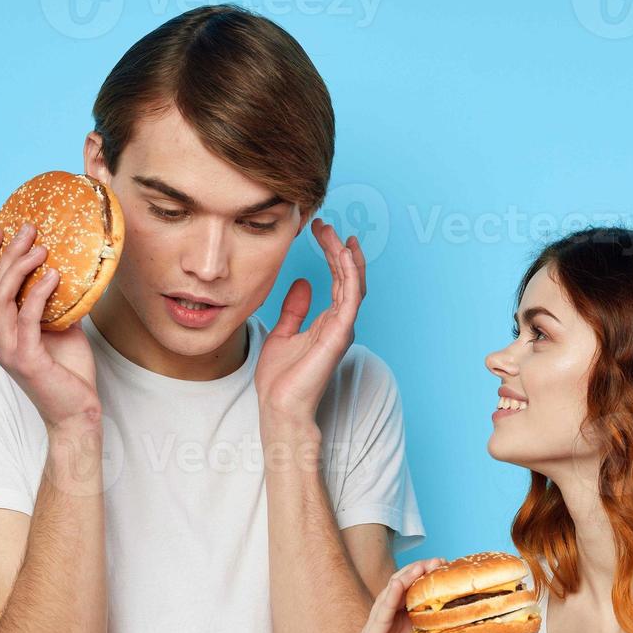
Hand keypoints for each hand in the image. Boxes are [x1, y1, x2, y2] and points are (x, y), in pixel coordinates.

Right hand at [0, 224, 100, 429]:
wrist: (77, 414)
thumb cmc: (71, 374)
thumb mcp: (63, 330)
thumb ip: (56, 305)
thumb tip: (67, 273)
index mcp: (1, 330)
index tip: (1, 229)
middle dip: (7, 252)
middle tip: (28, 229)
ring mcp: (8, 349)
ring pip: (1, 298)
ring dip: (20, 268)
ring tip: (42, 248)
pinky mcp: (25, 359)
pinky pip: (27, 318)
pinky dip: (39, 294)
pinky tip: (54, 277)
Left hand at [254, 218, 366, 421]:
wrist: (279, 407)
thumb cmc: (281, 380)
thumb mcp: (282, 333)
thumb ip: (295, 309)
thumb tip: (303, 283)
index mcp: (327, 322)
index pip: (336, 280)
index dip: (331, 253)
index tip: (320, 230)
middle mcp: (339, 323)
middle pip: (347, 277)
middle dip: (338, 248)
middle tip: (325, 224)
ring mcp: (342, 329)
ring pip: (353, 284)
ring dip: (346, 256)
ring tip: (335, 233)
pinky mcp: (340, 335)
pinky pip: (351, 298)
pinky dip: (351, 274)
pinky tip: (344, 254)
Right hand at [357, 557, 473, 632]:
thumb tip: (487, 621)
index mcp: (408, 628)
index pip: (417, 595)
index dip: (431, 578)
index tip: (450, 565)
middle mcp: (392, 626)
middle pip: (402, 590)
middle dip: (420, 572)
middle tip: (439, 562)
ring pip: (388, 598)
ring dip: (403, 579)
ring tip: (421, 567)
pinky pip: (376, 618)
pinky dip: (386, 600)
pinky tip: (397, 587)